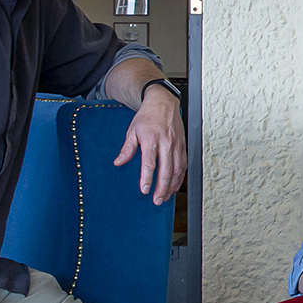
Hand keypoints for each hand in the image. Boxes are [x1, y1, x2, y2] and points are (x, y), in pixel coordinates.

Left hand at [113, 84, 186, 204]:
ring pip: (177, 170)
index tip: (144, 190)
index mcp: (151, 139)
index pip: (149, 163)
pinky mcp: (183, 146)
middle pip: (166, 170)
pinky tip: (175, 186)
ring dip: (171, 186)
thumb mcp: (132, 130)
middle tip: (156, 200)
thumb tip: (119, 162)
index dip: (147, 178)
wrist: (163, 102)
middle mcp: (166, 143)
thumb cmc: (147, 116)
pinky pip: (183, 164)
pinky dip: (180, 177)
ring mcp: (176, 145)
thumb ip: (127, 148)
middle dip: (161, 188)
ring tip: (165, 197)